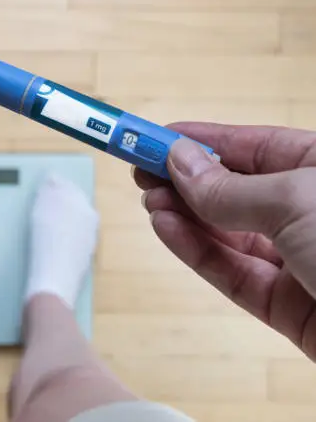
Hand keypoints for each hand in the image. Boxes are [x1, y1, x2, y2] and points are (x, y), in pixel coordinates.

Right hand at [134, 123, 315, 360]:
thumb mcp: (297, 201)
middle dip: (186, 179)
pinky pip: (230, 270)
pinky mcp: (285, 304)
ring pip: (227, 231)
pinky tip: (165, 227)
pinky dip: (194, 249)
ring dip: (184, 214)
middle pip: (234, 190)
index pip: (253, 147)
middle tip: (141, 169)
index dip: (202, 140)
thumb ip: (229, 187)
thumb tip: (180, 161)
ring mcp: (298, 259)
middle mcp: (312, 213)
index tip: (157, 137)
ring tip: (149, 198)